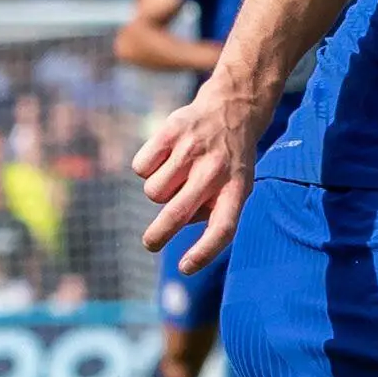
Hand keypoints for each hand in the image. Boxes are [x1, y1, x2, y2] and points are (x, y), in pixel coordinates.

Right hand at [132, 78, 267, 273]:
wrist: (232, 109)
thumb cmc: (229, 161)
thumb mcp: (235, 186)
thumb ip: (213, 209)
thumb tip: (180, 225)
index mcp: (236, 189)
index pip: (223, 228)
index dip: (204, 251)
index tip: (186, 267)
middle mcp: (215, 171)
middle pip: (178, 213)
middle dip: (158, 235)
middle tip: (151, 244)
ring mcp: (191, 150)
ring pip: (154, 192)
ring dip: (158, 192)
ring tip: (176, 175)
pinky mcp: (170, 132)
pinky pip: (141, 167)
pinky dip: (146, 168)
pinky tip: (165, 157)